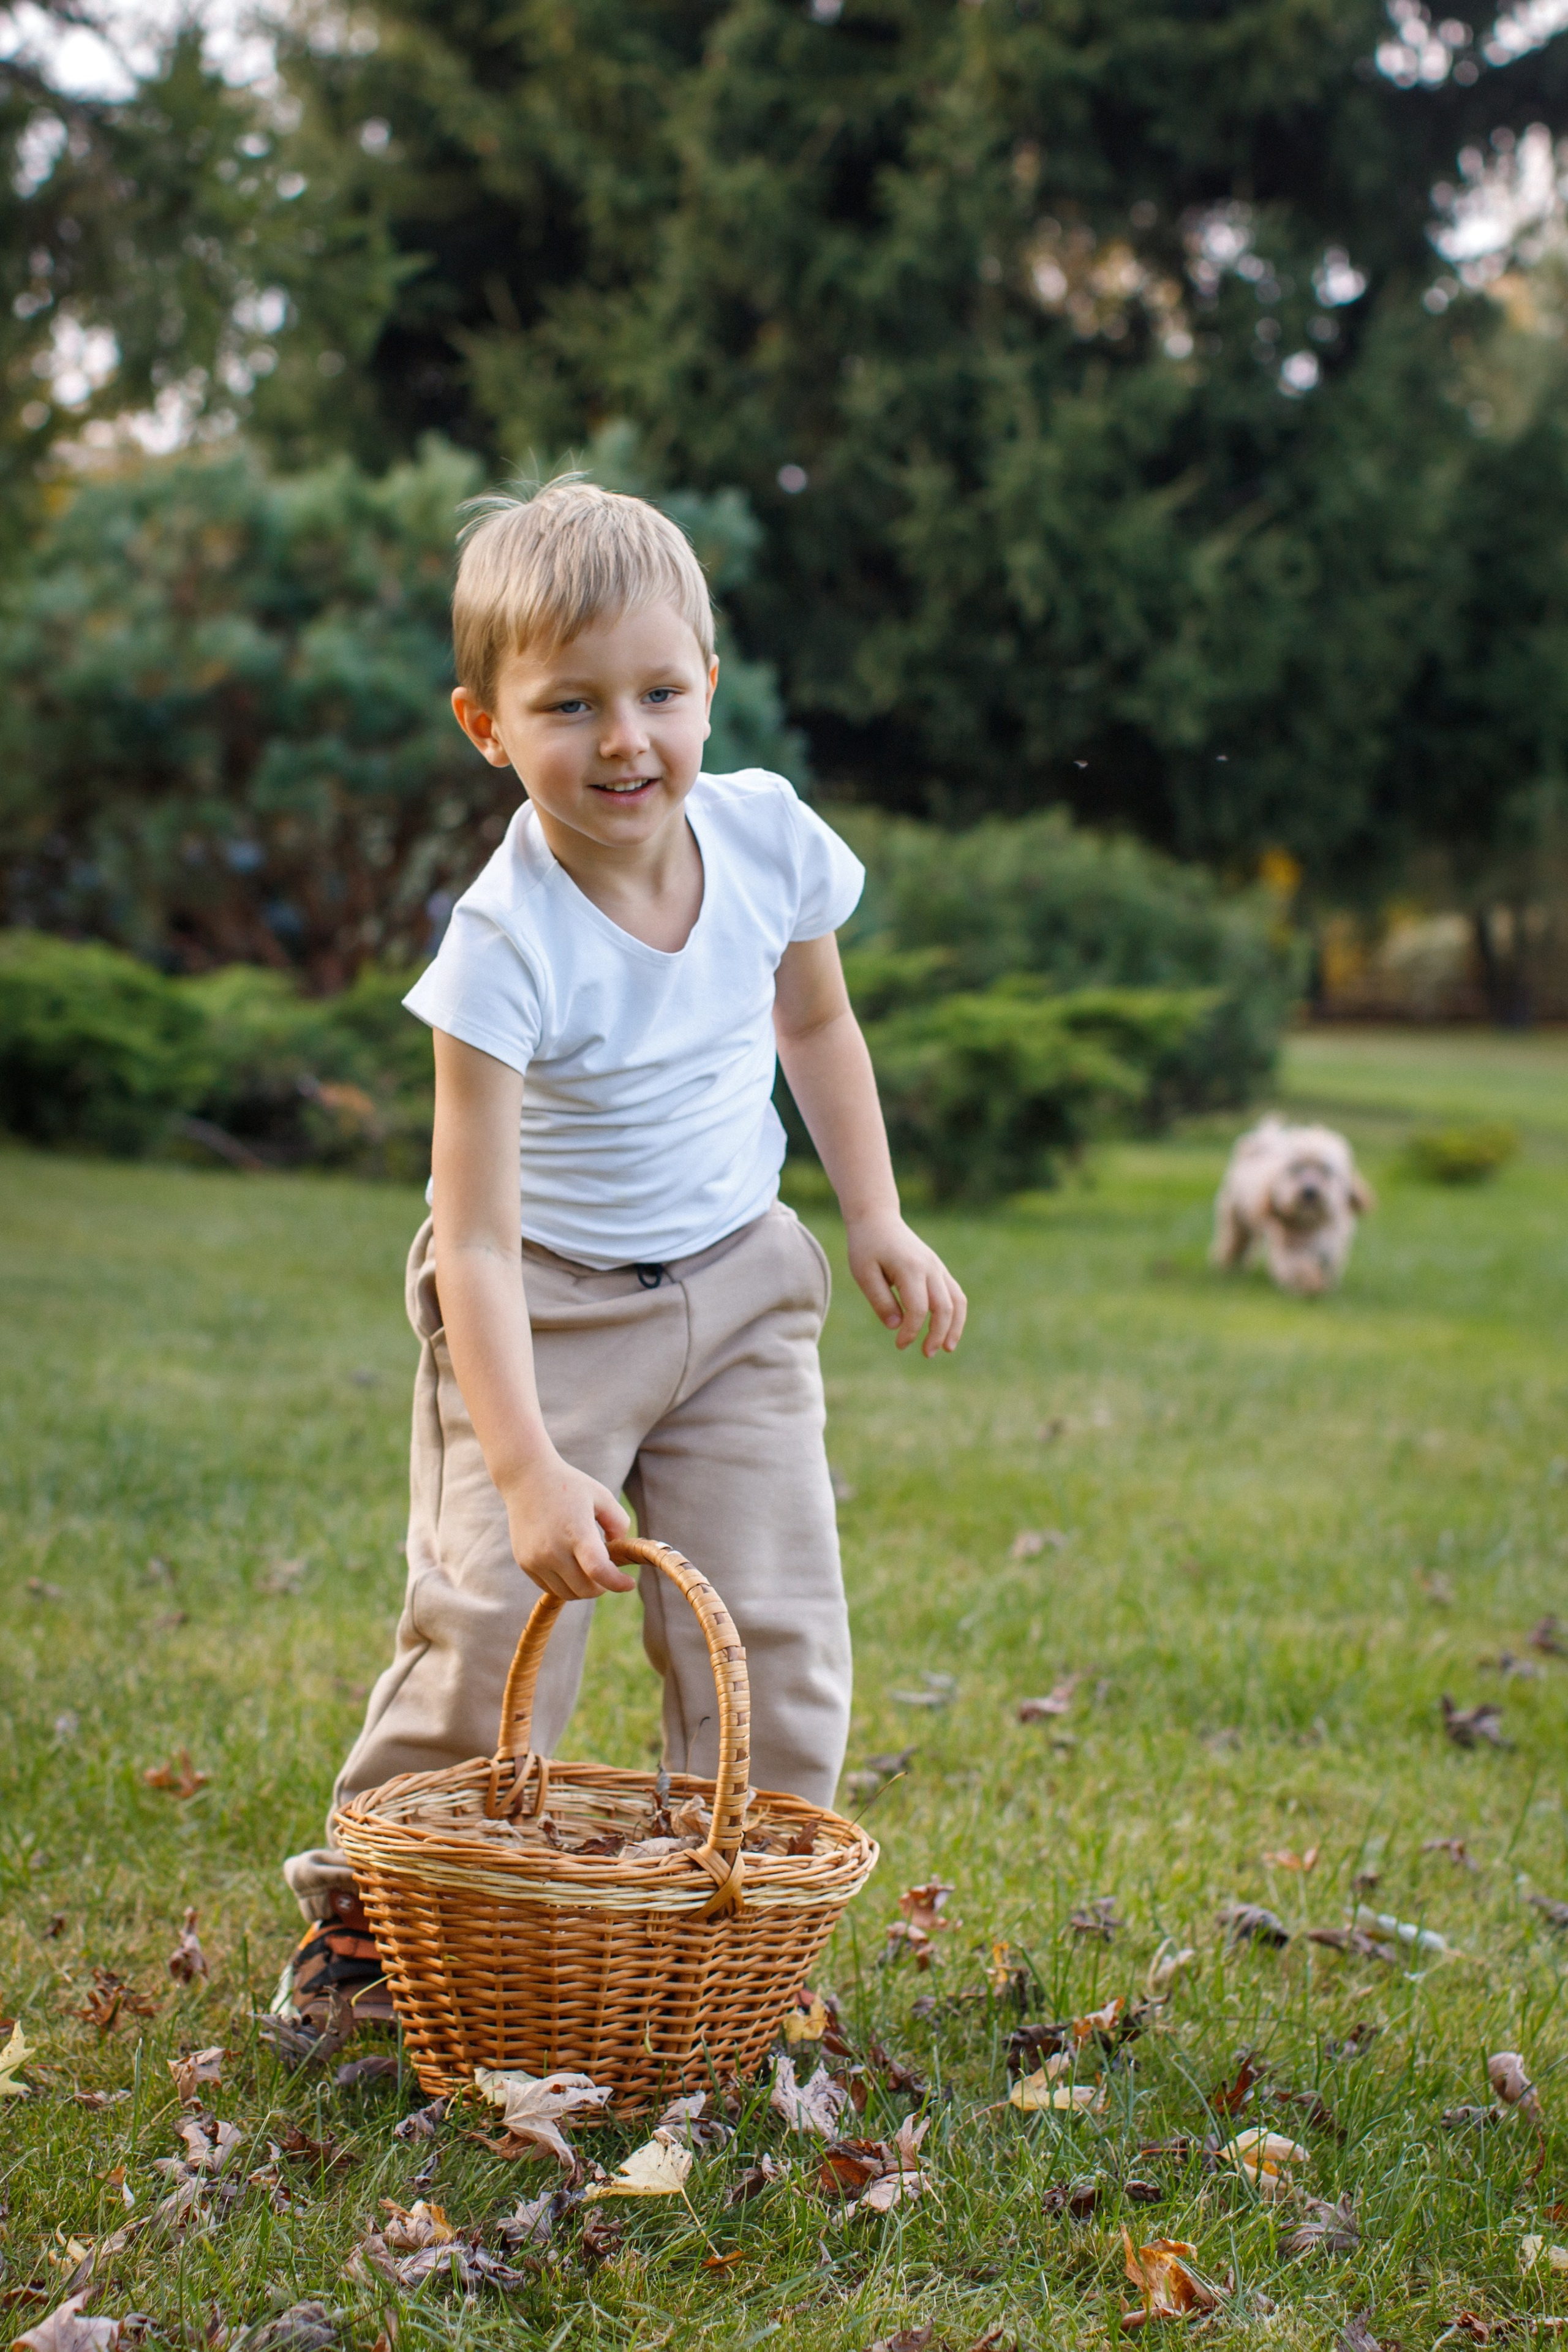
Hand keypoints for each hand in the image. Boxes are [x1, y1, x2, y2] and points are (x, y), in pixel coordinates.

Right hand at [502, 1448, 634, 1600]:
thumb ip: (619, 1523)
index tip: (628, 1583)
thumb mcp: (602, 1496)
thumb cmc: (569, 1485)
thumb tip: (618, 1551)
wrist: (526, 1478)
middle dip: (602, 1586)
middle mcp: (553, 1549)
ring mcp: (536, 1559)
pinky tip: (570, 1565)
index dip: (617, 1583)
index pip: (598, 1571)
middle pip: (584, 1589)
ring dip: (583, 1587)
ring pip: (567, 1593)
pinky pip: (550, 1587)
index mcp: (577, 1531)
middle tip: (607, 1571)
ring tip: (588, 1566)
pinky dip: (564, 1583)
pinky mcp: (525, 1563)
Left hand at [845, 1212, 966, 1356]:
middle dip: (938, 1334)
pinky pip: (955, 1293)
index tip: (899, 1344)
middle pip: (944, 1307)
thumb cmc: (866, 1246)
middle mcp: (929, 1267)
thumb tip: (896, 1326)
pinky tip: (947, 1330)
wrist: (878, 1218)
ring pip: (957, 1300)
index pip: (918, 1308)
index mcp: (910, 1268)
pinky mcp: (938, 1269)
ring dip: (955, 1326)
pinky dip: (955, 1313)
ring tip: (947, 1348)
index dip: (912, 1331)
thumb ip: (880, 1300)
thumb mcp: (863, 1273)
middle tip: (926, 1354)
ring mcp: (937, 1267)